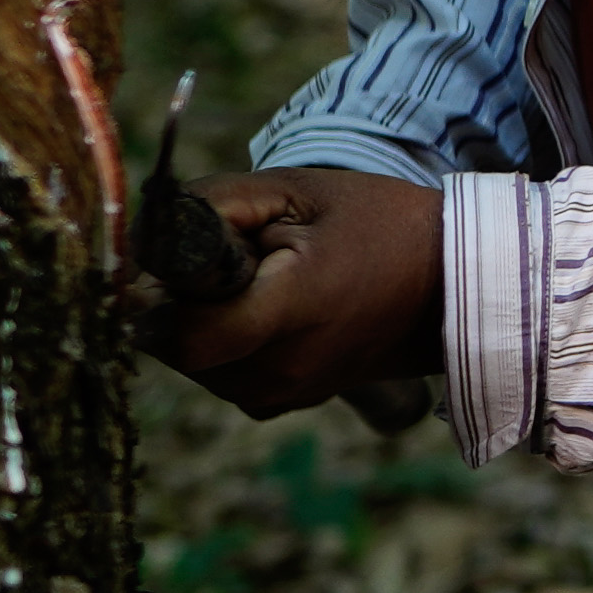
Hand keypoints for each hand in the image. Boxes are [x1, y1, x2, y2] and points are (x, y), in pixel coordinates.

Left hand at [136, 166, 449, 421]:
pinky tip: (270, 310)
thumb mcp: (295, 189)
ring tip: (260, 283)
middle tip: (230, 261)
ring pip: (194, 364)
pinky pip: (223, 375)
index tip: (172, 260)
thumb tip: (139, 236)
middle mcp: (281, 369)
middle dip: (180, 302)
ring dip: (202, 323)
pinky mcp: (287, 402)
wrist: (454, 283)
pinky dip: (227, 342)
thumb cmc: (378, 224)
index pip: (177, 333)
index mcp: (289, 312)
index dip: (155, 295)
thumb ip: (211, 204)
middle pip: (176, 347)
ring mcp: (285, 393)